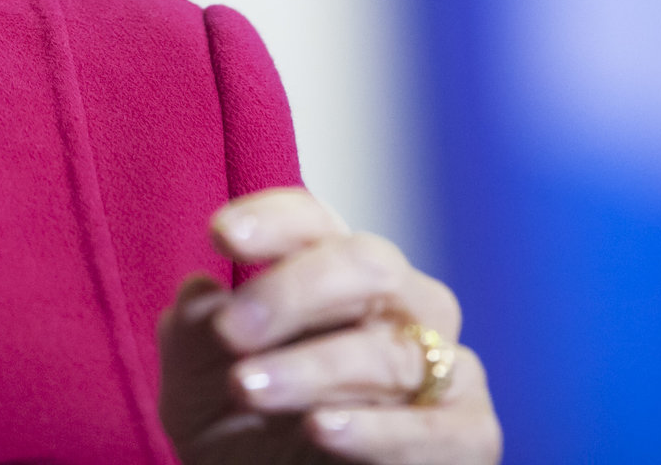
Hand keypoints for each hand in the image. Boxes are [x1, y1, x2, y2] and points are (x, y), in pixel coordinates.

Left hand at [158, 188, 499, 463]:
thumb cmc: (248, 439)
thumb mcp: (196, 393)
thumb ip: (191, 338)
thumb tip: (200, 291)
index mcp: (332, 274)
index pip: (313, 221)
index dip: (271, 220)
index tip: (220, 237)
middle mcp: (399, 304)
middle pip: (364, 264)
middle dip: (293, 291)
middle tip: (230, 330)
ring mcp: (444, 365)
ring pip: (388, 352)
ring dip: (312, 369)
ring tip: (247, 387)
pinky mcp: (470, 433)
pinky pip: (432, 426)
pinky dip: (373, 429)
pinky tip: (321, 427)